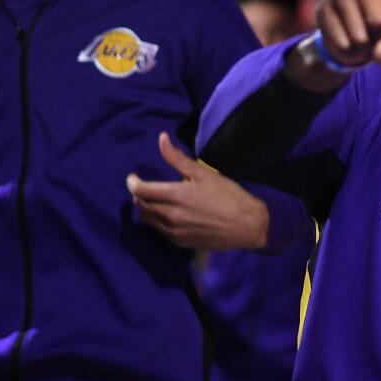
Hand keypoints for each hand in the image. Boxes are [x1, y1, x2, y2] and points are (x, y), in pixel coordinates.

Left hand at [126, 133, 269, 249]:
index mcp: (175, 195)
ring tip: (153, 200)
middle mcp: (170, 216)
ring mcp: (174, 232)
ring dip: (146, 209)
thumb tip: (161, 138)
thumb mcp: (203, 173)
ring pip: (148, 220)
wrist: (247, 225)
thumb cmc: (227, 195)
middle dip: (138, 195)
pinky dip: (157, 221)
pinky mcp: (180, 242)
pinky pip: (160, 231)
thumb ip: (177, 158)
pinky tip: (167, 214)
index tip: (133, 177)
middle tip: (144, 187)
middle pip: (141, 206)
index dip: (133, 183)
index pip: (140, 191)